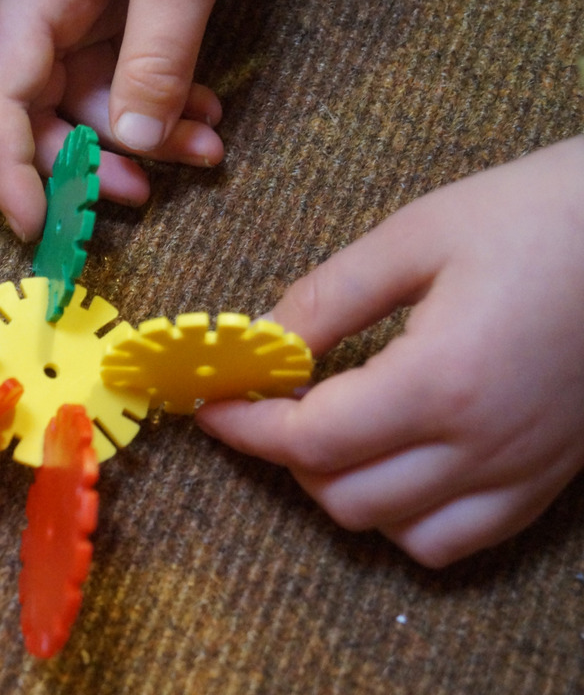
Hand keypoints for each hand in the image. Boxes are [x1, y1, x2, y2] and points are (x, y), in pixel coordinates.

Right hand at [0, 0, 254, 240]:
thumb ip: (157, 54)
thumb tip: (130, 141)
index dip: (6, 166)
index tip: (35, 224)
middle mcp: (45, 5)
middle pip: (38, 110)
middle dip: (88, 161)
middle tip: (144, 195)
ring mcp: (77, 7)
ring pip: (88, 100)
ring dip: (144, 135)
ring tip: (206, 149)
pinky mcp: (112, 8)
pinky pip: (123, 75)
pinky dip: (162, 102)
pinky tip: (206, 112)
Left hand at [196, 136, 583, 567]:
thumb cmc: (541, 215)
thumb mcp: (418, 234)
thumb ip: (328, 296)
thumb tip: (258, 338)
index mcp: (441, 380)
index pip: (310, 439)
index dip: (244, 428)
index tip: (207, 406)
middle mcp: (481, 445)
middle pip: (342, 496)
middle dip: (285, 455)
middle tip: (269, 402)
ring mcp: (520, 471)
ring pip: (394, 530)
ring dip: (341, 488)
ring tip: (330, 428)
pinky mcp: (548, 479)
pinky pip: (457, 539)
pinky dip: (405, 518)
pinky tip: (394, 462)